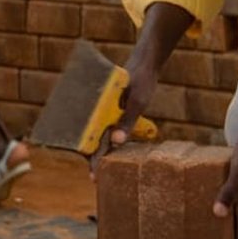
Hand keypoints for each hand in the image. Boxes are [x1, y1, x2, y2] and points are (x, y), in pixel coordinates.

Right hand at [87, 60, 158, 178]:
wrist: (146, 61)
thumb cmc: (142, 79)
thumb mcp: (138, 102)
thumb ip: (127, 121)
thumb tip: (115, 142)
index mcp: (100, 107)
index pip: (92, 139)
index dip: (94, 159)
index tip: (94, 177)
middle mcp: (98, 108)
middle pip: (91, 137)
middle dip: (93, 156)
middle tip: (97, 176)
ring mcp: (104, 107)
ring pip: (97, 132)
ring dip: (99, 147)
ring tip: (102, 166)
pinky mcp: (111, 106)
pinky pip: (106, 124)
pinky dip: (107, 136)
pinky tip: (112, 145)